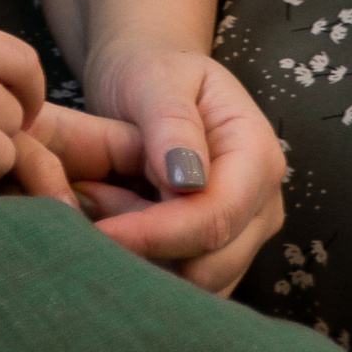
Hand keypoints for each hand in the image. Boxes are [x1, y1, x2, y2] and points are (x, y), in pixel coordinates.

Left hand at [48, 43, 285, 295]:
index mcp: (256, 152)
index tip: (101, 232)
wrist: (150, 80)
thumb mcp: (155, 77)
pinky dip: (150, 266)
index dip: (157, 233)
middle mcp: (264, 201)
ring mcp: (247, 231)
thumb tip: (187, 181)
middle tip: (88, 208)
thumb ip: (171, 122)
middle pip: (211, 260)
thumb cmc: (150, 70)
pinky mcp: (224, 252)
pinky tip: (117, 227)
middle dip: (146, 247)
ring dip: (145, 258)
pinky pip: (188, 280)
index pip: (216, 217)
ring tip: (99, 207)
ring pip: (199, 281)